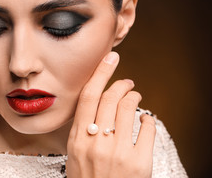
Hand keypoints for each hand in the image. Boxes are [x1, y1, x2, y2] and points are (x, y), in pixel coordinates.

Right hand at [66, 51, 155, 177]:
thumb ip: (82, 131)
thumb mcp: (74, 155)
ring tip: (135, 96)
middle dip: (121, 83)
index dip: (100, 73)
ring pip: (128, 108)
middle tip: (126, 81)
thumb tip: (95, 109)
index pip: (89, 96)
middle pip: (110, 97)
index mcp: (78, 138)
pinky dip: (147, 119)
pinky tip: (144, 120)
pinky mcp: (138, 162)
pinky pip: (146, 128)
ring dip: (134, 97)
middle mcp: (96, 141)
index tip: (110, 58)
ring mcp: (118, 152)